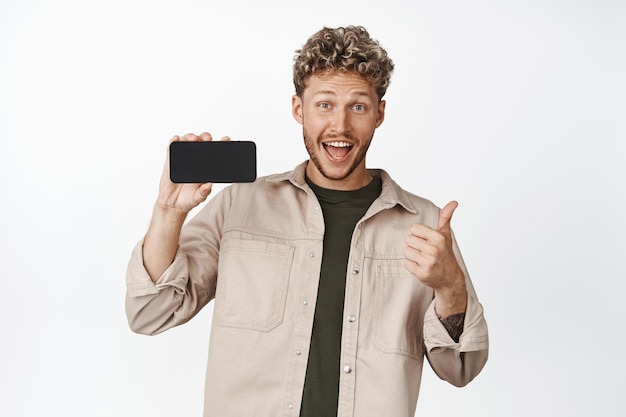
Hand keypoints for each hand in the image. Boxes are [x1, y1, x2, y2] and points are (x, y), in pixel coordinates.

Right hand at [156, 132, 229, 214]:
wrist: (173, 204)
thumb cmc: (188, 199)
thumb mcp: (198, 197)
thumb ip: (204, 192)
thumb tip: (209, 185)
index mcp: (205, 167)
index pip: (214, 152)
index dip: (220, 145)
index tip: (226, 139)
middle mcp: (195, 160)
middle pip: (201, 143)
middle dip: (205, 138)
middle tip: (208, 139)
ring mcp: (182, 159)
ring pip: (187, 142)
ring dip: (190, 137)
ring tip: (194, 138)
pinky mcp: (170, 161)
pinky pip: (171, 149)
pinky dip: (173, 142)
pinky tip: (176, 139)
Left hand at [402, 201, 466, 315]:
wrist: (450, 278)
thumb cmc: (445, 253)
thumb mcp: (446, 234)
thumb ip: (446, 217)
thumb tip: (454, 202)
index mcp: (438, 237)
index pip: (414, 229)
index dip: (418, 235)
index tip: (427, 240)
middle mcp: (434, 249)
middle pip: (408, 240)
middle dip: (415, 245)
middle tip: (425, 251)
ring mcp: (428, 262)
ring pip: (406, 251)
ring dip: (412, 255)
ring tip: (423, 258)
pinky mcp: (421, 273)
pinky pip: (405, 263)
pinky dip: (411, 265)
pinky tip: (421, 266)